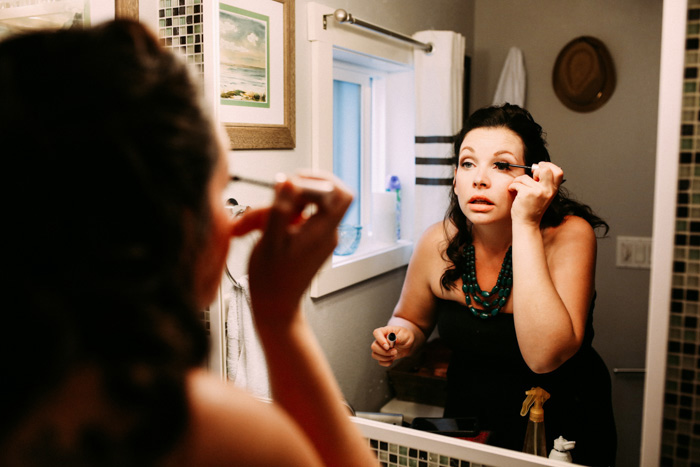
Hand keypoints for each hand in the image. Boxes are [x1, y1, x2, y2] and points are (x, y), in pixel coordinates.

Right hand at [231, 172, 351, 327]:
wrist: (275, 306)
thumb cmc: (272, 281)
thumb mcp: (270, 240)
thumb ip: (280, 209)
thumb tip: (288, 181)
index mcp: (323, 231)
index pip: (339, 192)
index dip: (318, 180)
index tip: (294, 181)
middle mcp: (326, 232)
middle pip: (320, 195)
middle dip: (293, 193)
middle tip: (275, 198)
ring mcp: (318, 235)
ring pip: (303, 206)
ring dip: (276, 208)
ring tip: (252, 224)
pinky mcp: (308, 239)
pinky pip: (296, 218)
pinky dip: (277, 219)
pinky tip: (258, 229)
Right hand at [370, 326, 413, 366]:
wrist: (408, 343)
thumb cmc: (405, 336)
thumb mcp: (405, 335)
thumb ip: (398, 337)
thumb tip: (391, 340)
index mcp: (385, 331)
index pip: (377, 333)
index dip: (380, 340)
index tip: (388, 347)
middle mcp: (380, 339)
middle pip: (374, 346)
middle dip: (384, 352)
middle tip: (395, 351)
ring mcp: (380, 348)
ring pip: (375, 355)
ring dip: (385, 358)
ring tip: (394, 355)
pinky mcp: (383, 356)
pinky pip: (380, 361)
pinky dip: (386, 362)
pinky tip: (392, 359)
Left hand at [508, 161, 563, 225]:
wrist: (527, 223)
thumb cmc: (532, 209)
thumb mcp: (543, 195)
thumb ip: (544, 183)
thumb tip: (538, 167)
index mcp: (553, 190)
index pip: (558, 172)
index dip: (549, 166)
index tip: (541, 167)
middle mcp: (547, 190)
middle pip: (546, 169)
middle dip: (536, 169)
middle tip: (531, 176)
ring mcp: (538, 192)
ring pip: (525, 177)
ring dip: (518, 181)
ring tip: (518, 188)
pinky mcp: (527, 193)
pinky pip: (517, 183)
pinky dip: (512, 186)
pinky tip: (513, 191)